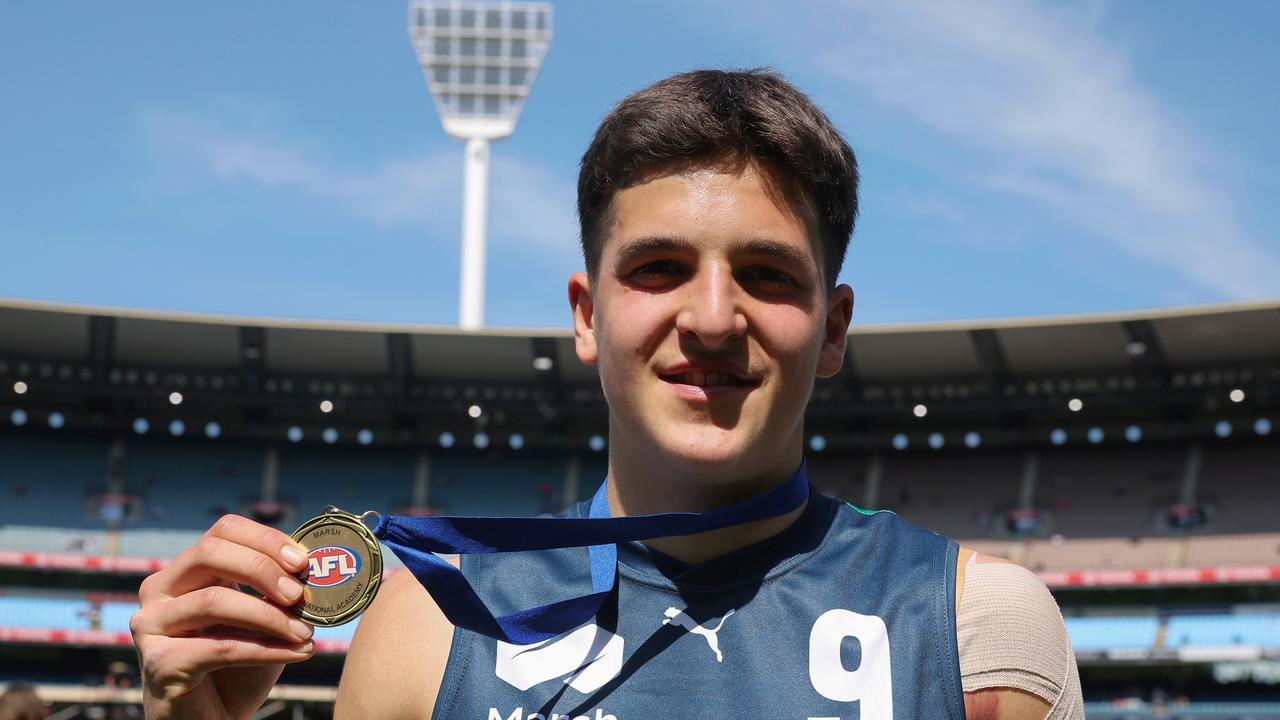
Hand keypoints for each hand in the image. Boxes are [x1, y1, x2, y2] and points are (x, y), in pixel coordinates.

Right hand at [131, 515, 316, 718]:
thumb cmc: (238, 667)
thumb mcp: (262, 620)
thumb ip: (277, 591)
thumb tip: (314, 566)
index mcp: (185, 572)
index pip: (223, 531)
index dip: (265, 539)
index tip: (303, 561)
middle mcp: (160, 591)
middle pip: (211, 553)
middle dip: (263, 568)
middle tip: (300, 593)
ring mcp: (152, 626)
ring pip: (214, 601)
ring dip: (270, 616)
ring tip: (306, 632)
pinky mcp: (159, 663)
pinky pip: (220, 647)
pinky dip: (266, 650)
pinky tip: (299, 653)